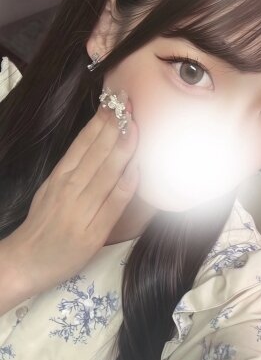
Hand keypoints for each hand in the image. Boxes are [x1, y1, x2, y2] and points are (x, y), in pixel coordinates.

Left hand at [3, 99, 138, 297]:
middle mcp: (74, 187)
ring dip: (102, 124)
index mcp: (88, 205)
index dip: (125, 144)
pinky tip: (95, 122)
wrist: (25, 259)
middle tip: (129, 100)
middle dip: (115, 125)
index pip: (112, 168)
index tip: (137, 122)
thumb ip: (114, 205)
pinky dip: (86, 134)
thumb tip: (132, 172)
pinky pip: (72, 151)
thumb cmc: (66, 254)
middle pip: (100, 152)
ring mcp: (61, 180)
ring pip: (86, 147)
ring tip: (115, 103)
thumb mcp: (95, 239)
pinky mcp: (52, 177)